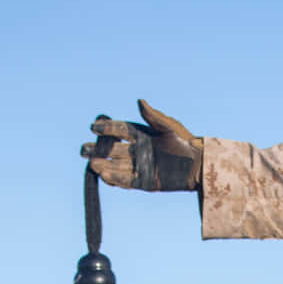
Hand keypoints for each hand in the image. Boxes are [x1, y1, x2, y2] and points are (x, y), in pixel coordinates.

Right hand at [79, 100, 201, 190]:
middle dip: (98, 149)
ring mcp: (141, 166)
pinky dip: (115, 179)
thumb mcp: (169, 127)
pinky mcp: (145, 182)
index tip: (93, 127)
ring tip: (91, 163)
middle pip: (112, 149)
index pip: (119, 130)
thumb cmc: (186, 142)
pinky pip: (127, 180)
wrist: (199, 164)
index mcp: (142, 134)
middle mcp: (138, 150)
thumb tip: (139, 101)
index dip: (106, 128)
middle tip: (83, 149)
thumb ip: (153, 117)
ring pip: (117, 166)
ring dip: (104, 165)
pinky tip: (104, 176)